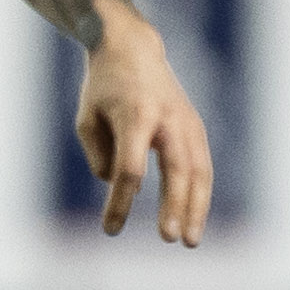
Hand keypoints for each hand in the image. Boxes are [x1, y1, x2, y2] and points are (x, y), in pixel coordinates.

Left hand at [76, 11, 213, 244]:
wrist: (132, 48)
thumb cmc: (104, 86)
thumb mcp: (87, 119)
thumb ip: (100, 157)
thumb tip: (124, 188)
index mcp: (135, 114)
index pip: (130, 168)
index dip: (120, 201)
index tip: (110, 229)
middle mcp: (166, 118)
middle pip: (175, 169)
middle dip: (174, 206)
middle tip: (169, 238)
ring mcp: (186, 122)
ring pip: (198, 171)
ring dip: (197, 208)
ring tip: (191, 241)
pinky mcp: (195, 127)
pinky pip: (202, 166)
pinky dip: (201, 195)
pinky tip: (195, 220)